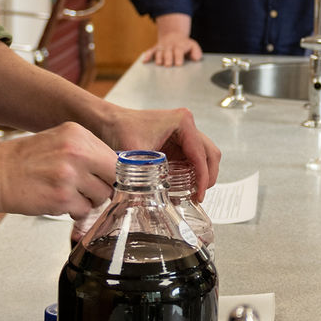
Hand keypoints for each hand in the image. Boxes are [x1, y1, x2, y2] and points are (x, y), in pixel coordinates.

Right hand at [0, 122, 116, 222]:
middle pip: (113, 178)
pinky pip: (84, 210)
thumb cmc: (23, 160)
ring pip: (100, 197)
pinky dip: (73, 210)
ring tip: (66, 193)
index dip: (110, 173)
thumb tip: (115, 170)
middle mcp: (76, 152)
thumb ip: (88, 152)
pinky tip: (57, 200)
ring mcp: (69, 175)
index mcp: (78, 134)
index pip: (115, 158)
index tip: (105, 179)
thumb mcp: (60, 141)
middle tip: (84, 188)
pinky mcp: (61, 198)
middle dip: (102, 187)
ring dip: (87, 200)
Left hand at [96, 104, 221, 198]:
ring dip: (202, 174)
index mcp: (183, 122)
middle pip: (210, 154)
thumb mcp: (135, 155)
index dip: (202, 177)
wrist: (110, 121)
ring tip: (192, 192)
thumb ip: (146, 176)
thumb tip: (151, 199)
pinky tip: (184, 184)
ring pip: (205, 156)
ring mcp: (184, 132)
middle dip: (207, 176)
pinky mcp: (178, 140)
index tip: (199, 194)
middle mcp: (187, 125)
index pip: (200, 155)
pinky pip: (193, 158)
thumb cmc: (121, 129)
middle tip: (199, 195)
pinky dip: (193, 172)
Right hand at [146, 33, 202, 65]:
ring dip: (158, 57)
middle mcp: (170, 46)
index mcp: (180, 45)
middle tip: (168, 64)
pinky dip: (147, 55)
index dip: (178, 57)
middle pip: (168, 52)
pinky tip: (144, 61)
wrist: (173, 34)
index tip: (179, 64)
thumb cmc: (185, 44)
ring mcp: (162, 47)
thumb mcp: (193, 45)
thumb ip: (196, 52)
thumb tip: (196, 58)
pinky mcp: (155, 48)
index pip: (179, 50)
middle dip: (168, 58)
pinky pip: (150, 51)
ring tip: (159, 63)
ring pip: (159, 52)